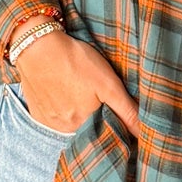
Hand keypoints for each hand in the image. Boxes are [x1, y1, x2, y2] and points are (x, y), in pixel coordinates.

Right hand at [14, 28, 139, 136]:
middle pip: (88, 130)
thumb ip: (127, 111)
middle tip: (99, 97)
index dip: (115, 125)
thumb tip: (144, 134)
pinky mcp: (37, 112)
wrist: (37, 45)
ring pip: (71, 124)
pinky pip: (54, 118)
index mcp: (84, 125)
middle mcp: (64, 129)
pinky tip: (66, 93)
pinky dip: (62, 109)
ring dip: (79, 115)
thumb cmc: (75, 61)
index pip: (106, 135)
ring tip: (83, 93)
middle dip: (98, 119)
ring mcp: (48, 122)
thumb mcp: (108, 84)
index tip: (118, 111)